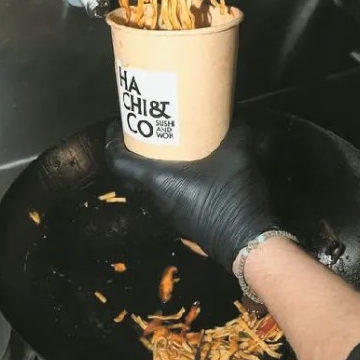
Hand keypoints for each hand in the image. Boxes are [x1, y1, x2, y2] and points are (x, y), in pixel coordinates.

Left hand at [105, 121, 278, 271]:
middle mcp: (156, 199)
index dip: (112, 141)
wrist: (248, 241)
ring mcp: (169, 212)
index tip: (117, 125)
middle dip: (134, 149)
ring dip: (152, 164)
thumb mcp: (238, 154)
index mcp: (159, 181)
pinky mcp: (183, 219)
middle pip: (131, 172)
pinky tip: (189, 165)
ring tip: (167, 144)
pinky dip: (169, 177)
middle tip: (145, 130)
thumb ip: (235, 130)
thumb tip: (234, 118)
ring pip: (149, 184)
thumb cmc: (233, 197)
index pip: (119, 162)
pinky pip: (166, 193)